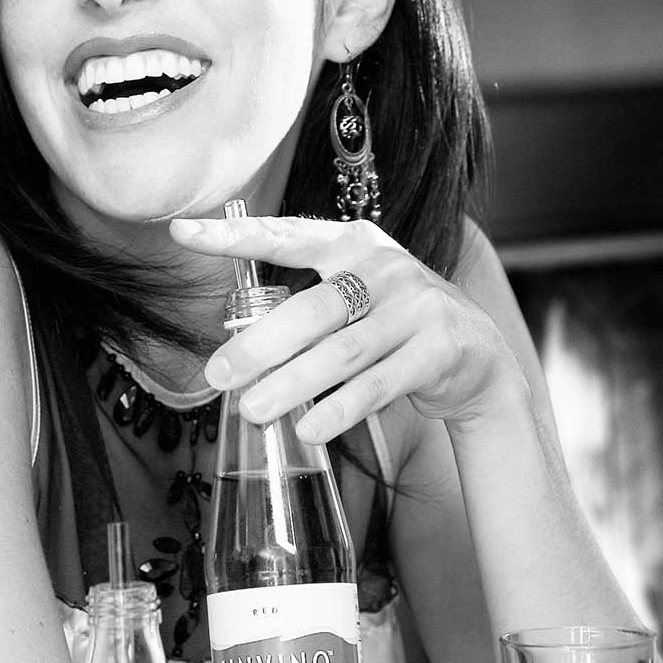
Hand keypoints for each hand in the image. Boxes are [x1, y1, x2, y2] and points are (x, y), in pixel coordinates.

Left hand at [170, 214, 522, 442]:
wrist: (479, 358)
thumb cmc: (395, 327)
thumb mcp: (355, 299)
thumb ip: (305, 307)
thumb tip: (232, 349)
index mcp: (354, 244)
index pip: (287, 236)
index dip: (234, 235)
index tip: (183, 233)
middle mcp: (387, 269)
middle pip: (313, 308)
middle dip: (260, 344)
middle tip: (217, 374)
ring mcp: (418, 308)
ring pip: (343, 351)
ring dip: (293, 383)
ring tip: (252, 409)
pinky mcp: (440, 349)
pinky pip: (379, 385)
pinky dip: (339, 409)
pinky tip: (308, 429)